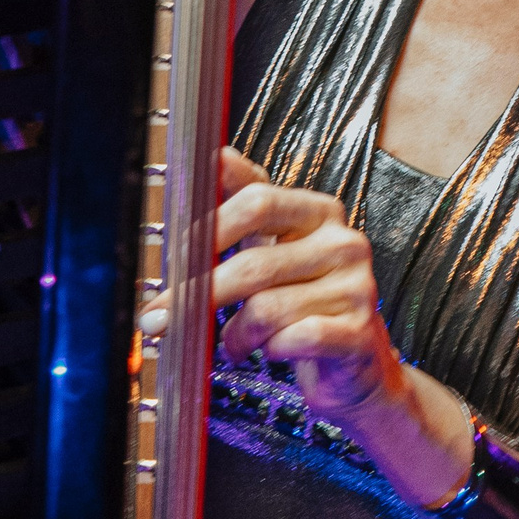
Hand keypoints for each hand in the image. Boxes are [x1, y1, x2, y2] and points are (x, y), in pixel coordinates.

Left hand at [199, 146, 404, 421]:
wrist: (354, 363)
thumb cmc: (304, 299)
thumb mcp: (276, 245)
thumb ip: (246, 201)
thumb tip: (217, 154)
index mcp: (320, 212)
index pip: (257, 201)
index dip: (208, 227)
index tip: (175, 255)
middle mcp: (344, 243)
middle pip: (254, 263)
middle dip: (200, 293)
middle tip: (161, 317)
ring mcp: (356, 288)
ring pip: (265, 310)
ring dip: (234, 334)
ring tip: (233, 343)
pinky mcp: (357, 333)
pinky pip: (290, 340)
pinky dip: (267, 350)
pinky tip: (268, 351)